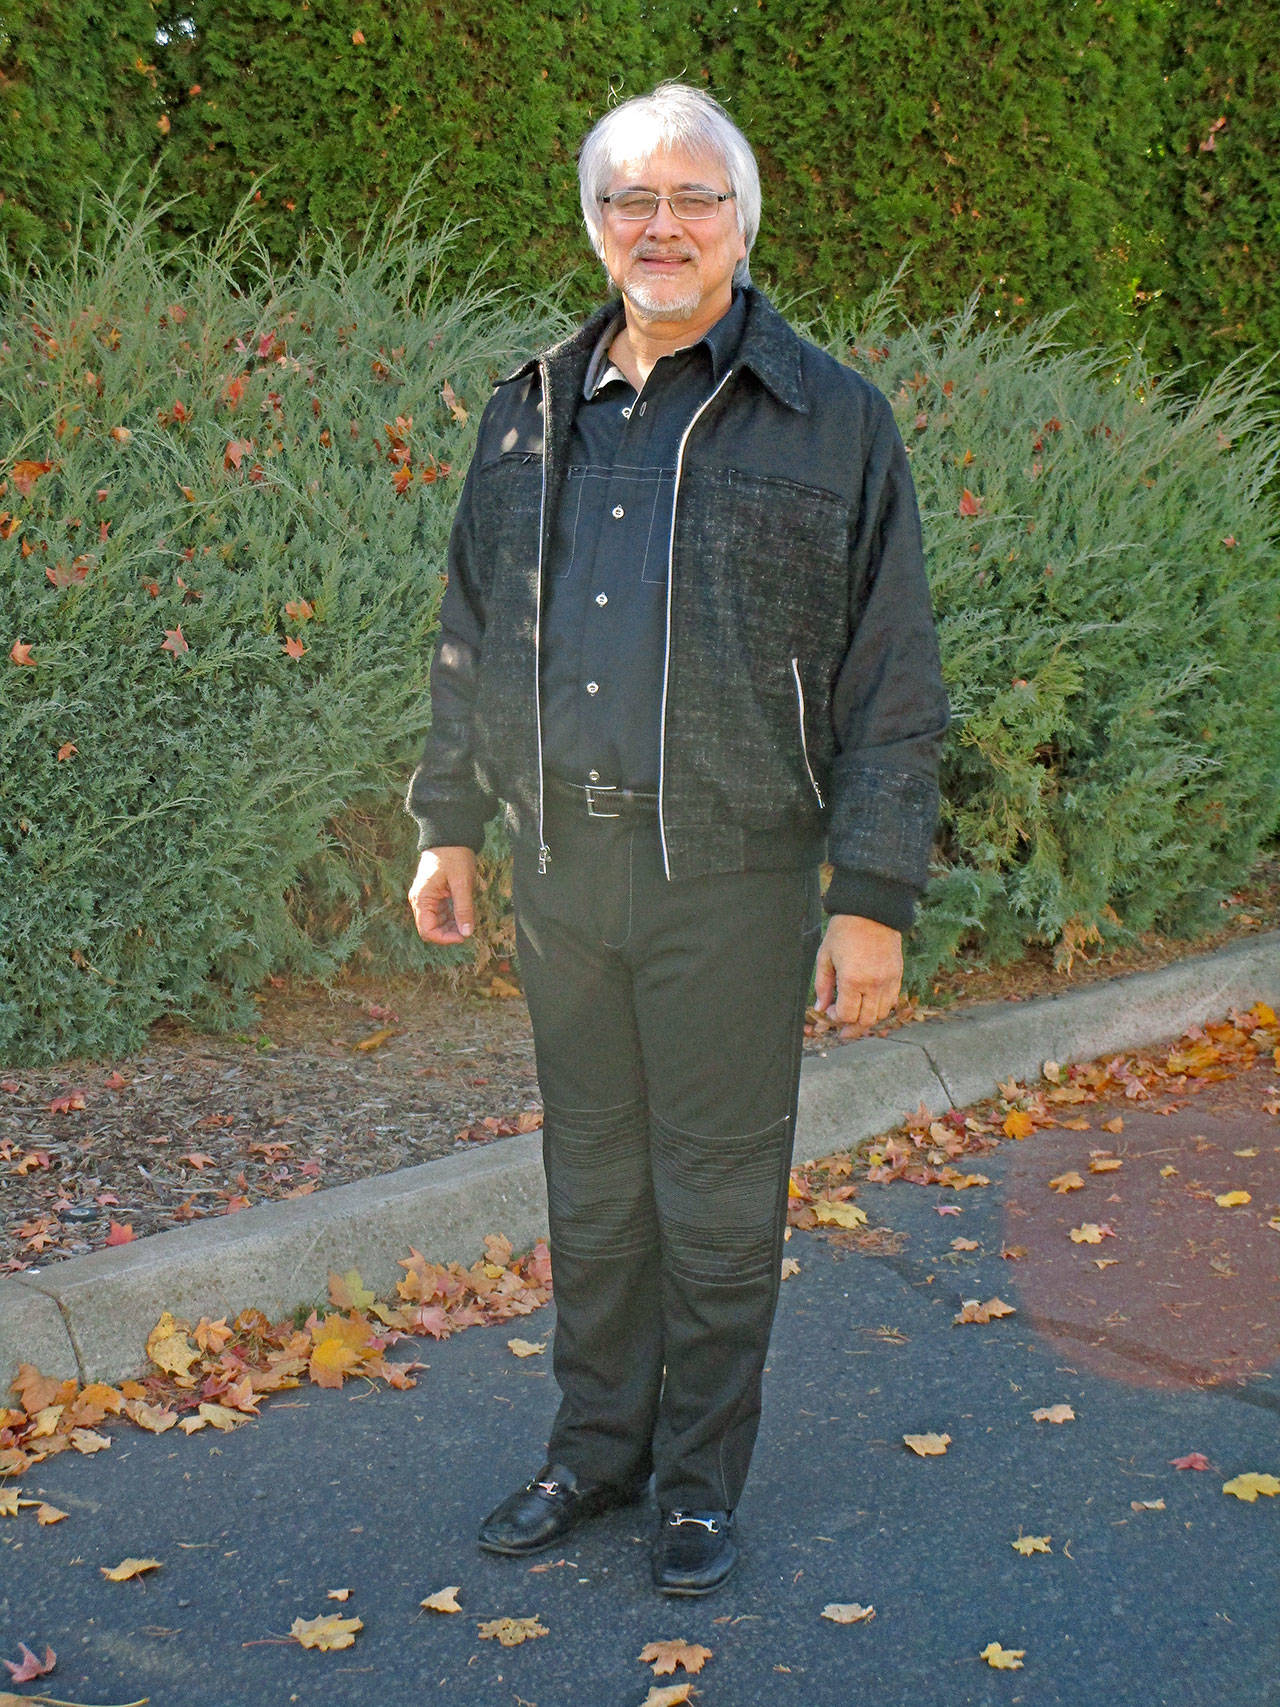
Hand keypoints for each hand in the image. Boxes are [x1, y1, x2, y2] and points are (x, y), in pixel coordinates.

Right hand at [409, 846, 476, 944]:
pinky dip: (452, 917)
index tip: (464, 936)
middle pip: (431, 929)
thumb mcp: (462, 883)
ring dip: (452, 926)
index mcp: (422, 898)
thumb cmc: (454, 856)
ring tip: (468, 921)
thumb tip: (467, 933)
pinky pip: (440, 913)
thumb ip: (464, 909)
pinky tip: (464, 915)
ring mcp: (426, 897)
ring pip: (436, 922)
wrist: (450, 835)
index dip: (445, 939)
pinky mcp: (433, 894)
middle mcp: (420, 900)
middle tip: (469, 929)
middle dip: (449, 933)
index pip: (427, 931)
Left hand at [813, 914, 902, 1037]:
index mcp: (853, 980)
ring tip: (855, 1017)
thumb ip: (823, 985)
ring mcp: (889, 981)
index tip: (829, 1012)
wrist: (872, 911)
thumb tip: (820, 1008)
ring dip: (866, 1020)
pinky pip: (892, 1002)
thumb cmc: (844, 931)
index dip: (836, 1019)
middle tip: (841, 1029)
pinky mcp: (898, 975)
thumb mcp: (825, 956)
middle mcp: (874, 984)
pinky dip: (880, 1008)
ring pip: (881, 1015)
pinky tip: (869, 1004)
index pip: (847, 1015)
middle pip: (866, 1021)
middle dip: (851, 1028)